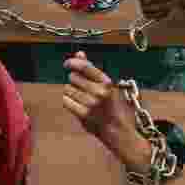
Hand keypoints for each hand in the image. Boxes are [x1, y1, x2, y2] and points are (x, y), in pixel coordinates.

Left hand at [62, 52, 150, 171]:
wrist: (118, 130)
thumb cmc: (111, 105)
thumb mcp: (106, 86)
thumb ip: (91, 70)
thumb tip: (79, 53)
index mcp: (107, 83)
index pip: (85, 67)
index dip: (73, 63)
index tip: (67, 64)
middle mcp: (99, 92)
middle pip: (73, 78)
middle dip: (75, 81)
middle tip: (84, 90)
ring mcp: (91, 104)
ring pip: (67, 89)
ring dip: (71, 92)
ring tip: (82, 99)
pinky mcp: (83, 114)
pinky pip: (66, 101)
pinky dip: (69, 102)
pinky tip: (77, 105)